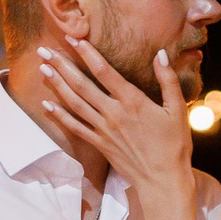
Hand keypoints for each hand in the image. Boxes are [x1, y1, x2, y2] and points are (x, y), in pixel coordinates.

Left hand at [36, 38, 190, 199]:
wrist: (163, 180)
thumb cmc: (174, 145)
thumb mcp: (178, 110)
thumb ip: (168, 80)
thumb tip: (159, 54)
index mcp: (133, 101)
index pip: (104, 71)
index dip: (87, 53)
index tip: (73, 38)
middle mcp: (113, 113)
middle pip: (82, 84)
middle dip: (62, 65)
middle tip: (44, 50)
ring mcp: (103, 129)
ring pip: (74, 103)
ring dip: (57, 85)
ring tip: (42, 68)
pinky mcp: (99, 144)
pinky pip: (74, 127)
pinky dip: (59, 115)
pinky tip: (46, 104)